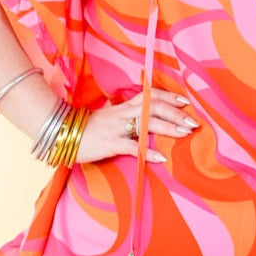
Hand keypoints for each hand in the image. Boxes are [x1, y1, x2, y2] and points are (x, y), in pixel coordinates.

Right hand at [75, 90, 199, 164]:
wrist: (61, 133)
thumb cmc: (86, 129)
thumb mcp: (106, 117)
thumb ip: (121, 115)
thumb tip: (133, 115)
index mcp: (123, 107)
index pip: (150, 97)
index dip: (169, 97)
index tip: (185, 101)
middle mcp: (123, 114)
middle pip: (155, 108)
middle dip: (176, 114)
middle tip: (193, 122)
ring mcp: (118, 128)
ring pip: (148, 124)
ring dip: (169, 128)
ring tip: (185, 134)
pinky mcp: (111, 143)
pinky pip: (133, 147)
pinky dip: (148, 152)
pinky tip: (161, 158)